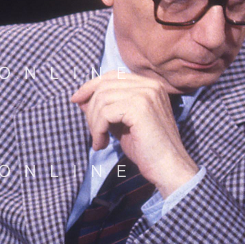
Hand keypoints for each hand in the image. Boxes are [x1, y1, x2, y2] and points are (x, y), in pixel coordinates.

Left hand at [71, 72, 197, 196]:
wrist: (168, 167)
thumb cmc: (147, 149)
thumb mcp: (123, 123)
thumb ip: (107, 108)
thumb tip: (81, 99)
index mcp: (150, 85)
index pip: (113, 76)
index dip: (91, 86)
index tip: (76, 100)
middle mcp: (150, 85)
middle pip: (105, 85)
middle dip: (90, 108)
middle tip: (92, 131)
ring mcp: (146, 94)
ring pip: (103, 98)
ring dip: (94, 122)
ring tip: (98, 141)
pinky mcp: (140, 107)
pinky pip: (105, 112)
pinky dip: (98, 129)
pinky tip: (101, 144)